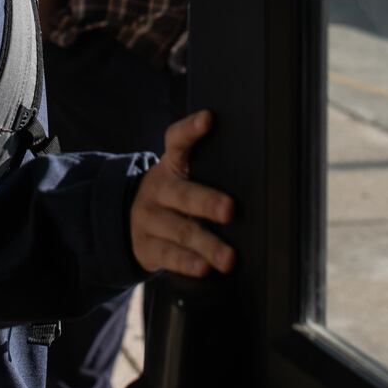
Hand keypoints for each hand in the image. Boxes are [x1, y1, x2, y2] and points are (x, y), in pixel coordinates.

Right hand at [129, 110, 236, 276]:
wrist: (126, 221)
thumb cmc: (173, 196)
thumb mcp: (182, 175)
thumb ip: (210, 170)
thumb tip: (261, 176)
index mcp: (171, 165)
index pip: (177, 140)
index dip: (191, 129)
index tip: (208, 119)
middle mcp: (158, 189)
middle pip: (182, 194)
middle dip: (207, 202)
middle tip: (230, 210)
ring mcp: (149, 219)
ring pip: (179, 230)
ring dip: (207, 244)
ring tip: (228, 257)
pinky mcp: (147, 246)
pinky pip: (169, 255)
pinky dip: (188, 263)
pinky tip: (205, 267)